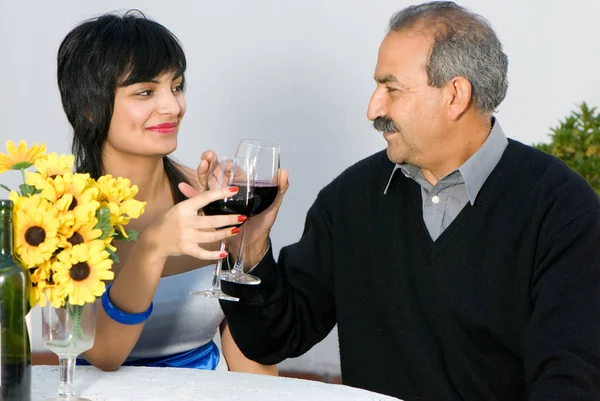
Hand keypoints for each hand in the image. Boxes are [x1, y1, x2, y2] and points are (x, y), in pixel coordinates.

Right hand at [146, 185, 243, 260]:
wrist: (154, 240)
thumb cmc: (169, 221)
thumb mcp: (179, 208)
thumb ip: (193, 199)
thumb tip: (208, 189)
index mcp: (184, 208)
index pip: (204, 198)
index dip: (220, 194)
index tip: (234, 190)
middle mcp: (185, 222)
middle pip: (212, 221)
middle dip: (229, 219)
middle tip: (242, 217)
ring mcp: (186, 237)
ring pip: (211, 236)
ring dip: (225, 234)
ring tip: (236, 230)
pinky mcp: (187, 249)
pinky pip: (203, 253)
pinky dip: (214, 254)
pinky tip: (223, 253)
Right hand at [179, 150, 289, 266]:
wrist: (251, 246)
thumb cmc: (262, 224)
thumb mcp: (272, 206)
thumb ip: (279, 189)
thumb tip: (284, 172)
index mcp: (240, 188)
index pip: (231, 171)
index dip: (225, 162)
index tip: (223, 158)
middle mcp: (226, 193)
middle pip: (215, 174)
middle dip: (211, 163)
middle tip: (208, 156)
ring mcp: (216, 202)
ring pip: (205, 184)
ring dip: (201, 173)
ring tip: (201, 165)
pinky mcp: (208, 212)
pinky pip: (197, 202)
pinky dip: (190, 193)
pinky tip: (183, 187)